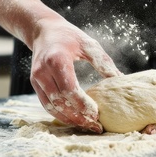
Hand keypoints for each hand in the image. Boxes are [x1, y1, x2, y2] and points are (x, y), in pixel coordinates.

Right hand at [30, 18, 121, 132]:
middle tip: (96, 126)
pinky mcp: (35, 84)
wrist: (43, 30)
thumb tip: (120, 79)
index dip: (83, 104)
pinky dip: (60, 114)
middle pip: (60, 102)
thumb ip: (103, 62)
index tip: (97, 114)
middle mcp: (43, 71)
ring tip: (87, 126)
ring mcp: (37, 79)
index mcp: (57, 59)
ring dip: (69, 119)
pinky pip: (47, 104)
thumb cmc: (69, 36)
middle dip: (78, 117)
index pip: (69, 89)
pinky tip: (74, 119)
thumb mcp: (88, 44)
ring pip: (52, 107)